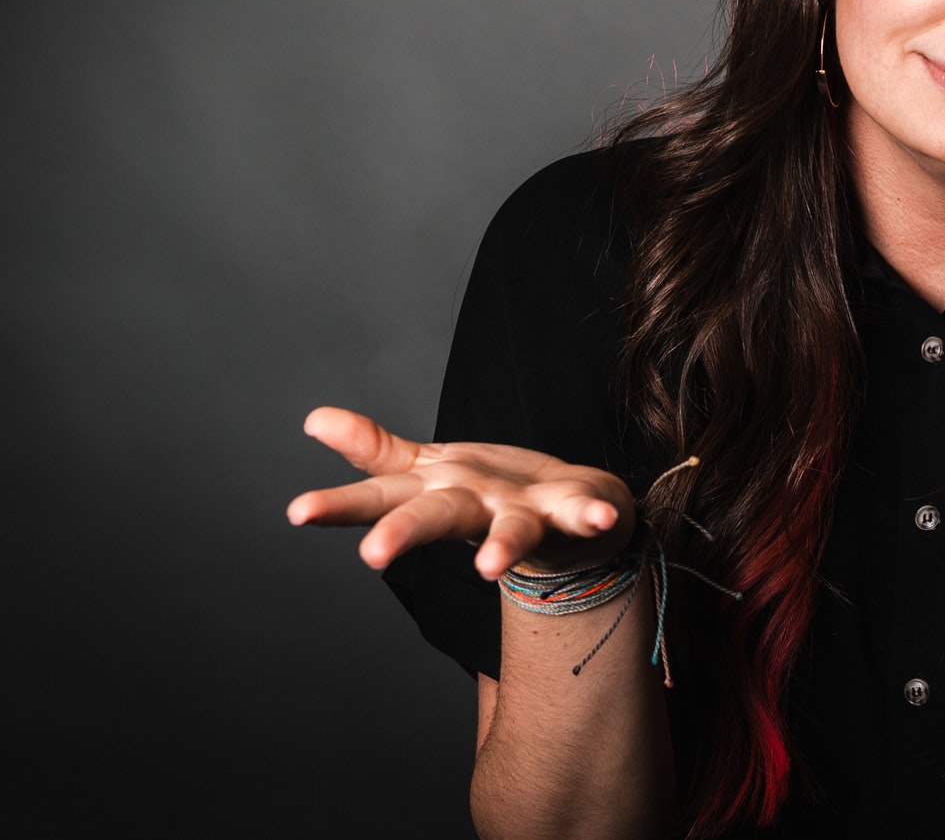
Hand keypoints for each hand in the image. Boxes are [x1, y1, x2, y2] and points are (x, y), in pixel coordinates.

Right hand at [286, 406, 635, 578]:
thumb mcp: (426, 468)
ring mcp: (521, 515)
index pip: (378, 494)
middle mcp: (472, 509)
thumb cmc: (488, 495)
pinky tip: (607, 516)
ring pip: (506, 530)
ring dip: (499, 547)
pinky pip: (582, 513)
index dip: (337, 504)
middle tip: (371, 557)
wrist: (567, 522)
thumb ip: (374, 448)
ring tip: (489, 567)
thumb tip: (313, 418)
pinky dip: (592, 516)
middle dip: (402, 532)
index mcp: (434, 491)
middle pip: (431, 517)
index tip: (296, 512)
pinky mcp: (569, 513)